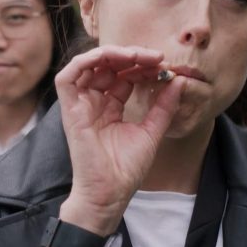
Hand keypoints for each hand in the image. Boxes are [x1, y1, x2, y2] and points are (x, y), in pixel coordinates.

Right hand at [54, 45, 185, 234]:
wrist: (110, 192)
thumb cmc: (126, 169)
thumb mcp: (152, 130)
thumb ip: (164, 106)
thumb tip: (179, 81)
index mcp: (111, 107)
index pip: (124, 75)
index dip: (142, 66)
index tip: (164, 66)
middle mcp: (94, 102)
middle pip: (108, 66)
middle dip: (131, 56)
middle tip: (155, 56)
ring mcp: (80, 105)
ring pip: (88, 65)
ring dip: (111, 54)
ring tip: (136, 55)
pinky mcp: (69, 109)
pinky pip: (68, 77)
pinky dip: (85, 61)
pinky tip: (108, 57)